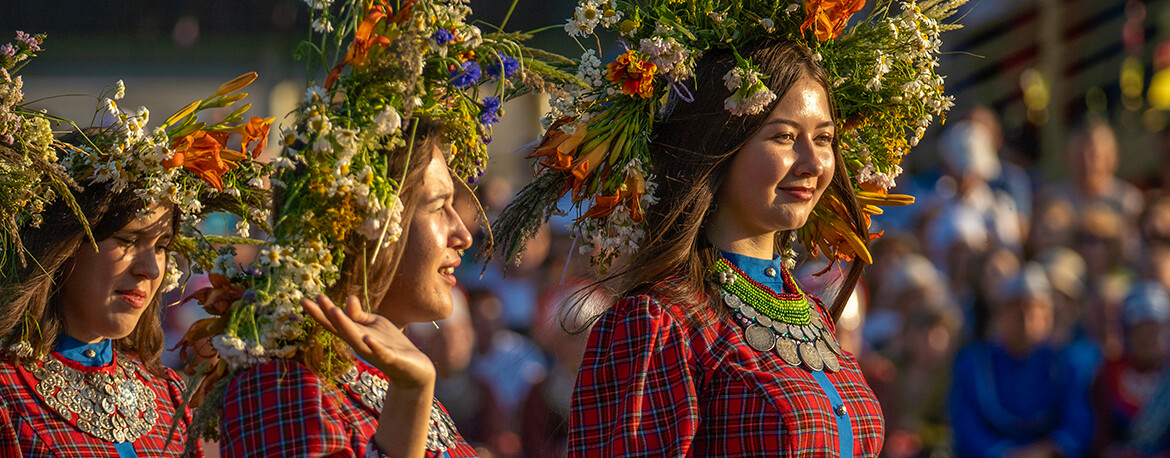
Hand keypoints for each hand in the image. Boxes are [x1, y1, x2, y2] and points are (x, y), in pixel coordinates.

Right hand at [301, 294, 435, 388]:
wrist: (413, 368)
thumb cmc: (390, 344)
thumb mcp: (374, 325)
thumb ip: (359, 315)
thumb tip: (348, 298)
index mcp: (356, 334)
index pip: (335, 323)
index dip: (321, 312)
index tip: (306, 299)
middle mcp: (360, 344)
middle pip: (340, 330)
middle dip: (327, 316)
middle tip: (312, 301)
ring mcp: (374, 352)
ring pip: (356, 340)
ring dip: (345, 326)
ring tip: (333, 311)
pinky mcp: (391, 359)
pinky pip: (381, 353)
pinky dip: (374, 346)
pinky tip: (368, 338)